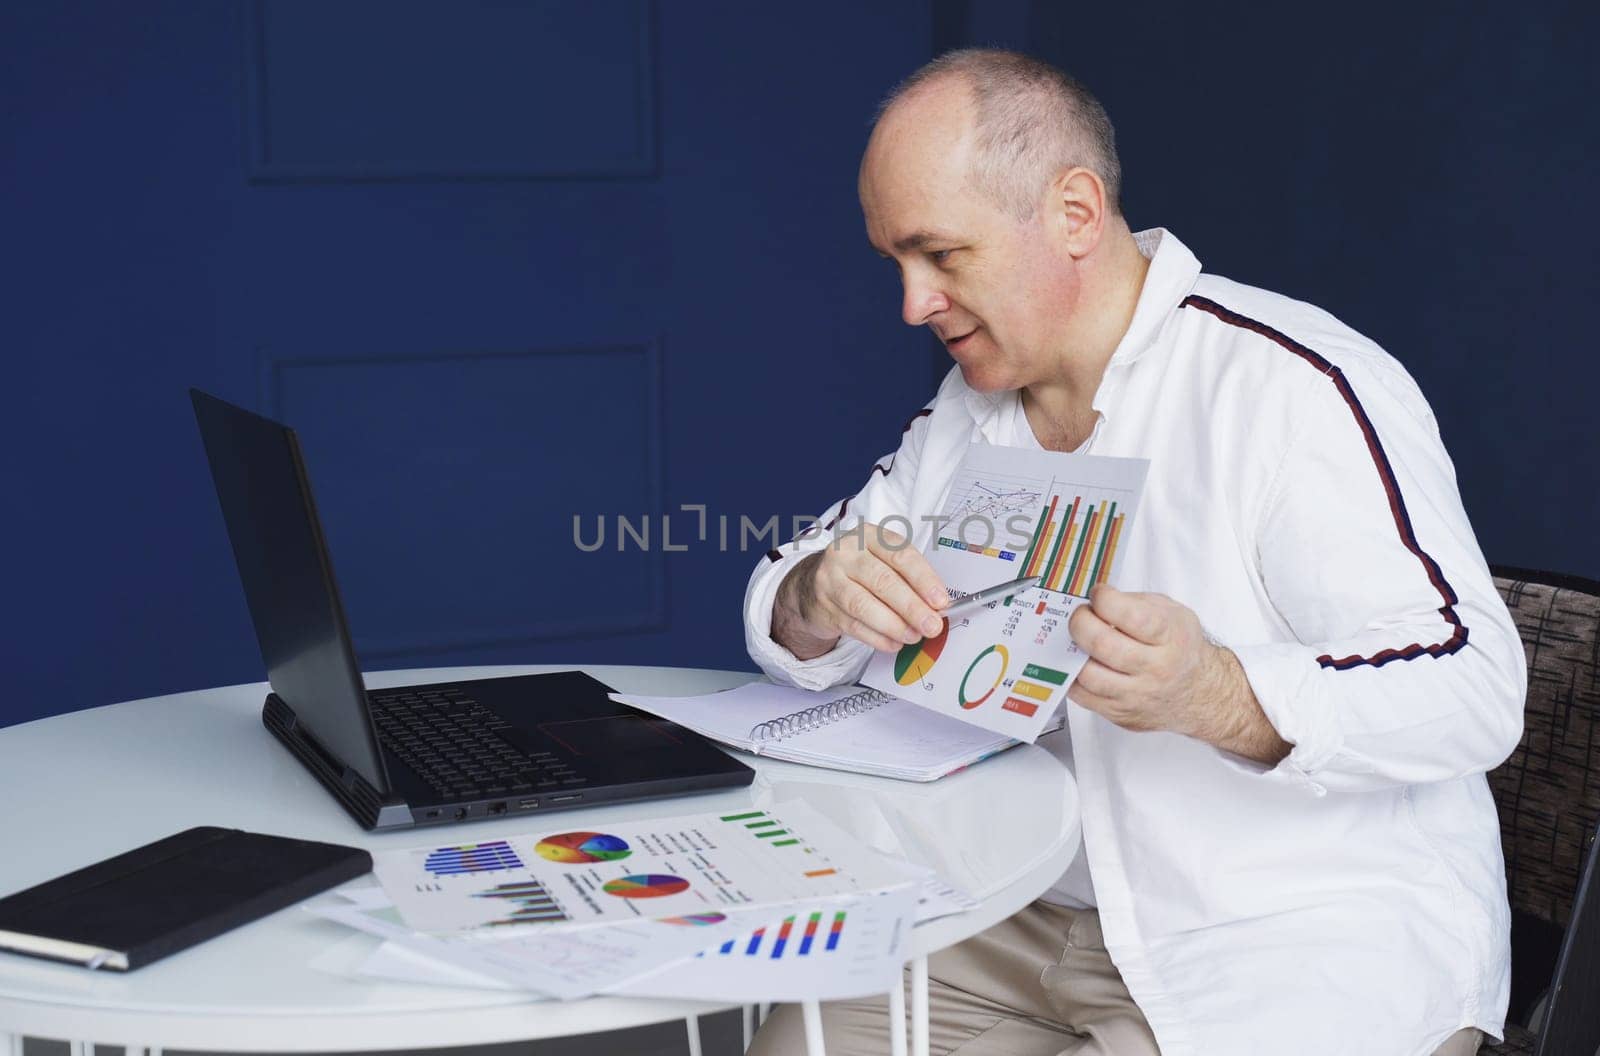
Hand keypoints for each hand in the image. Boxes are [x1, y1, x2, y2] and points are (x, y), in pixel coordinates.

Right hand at [772, 521, 948, 656]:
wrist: (811, 584)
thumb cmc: (859, 571)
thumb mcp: (881, 560)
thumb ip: (908, 578)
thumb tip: (936, 606)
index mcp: (868, 535)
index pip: (900, 554)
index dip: (924, 579)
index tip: (941, 601)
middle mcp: (846, 554)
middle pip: (883, 581)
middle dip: (912, 607)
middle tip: (932, 625)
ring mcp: (830, 580)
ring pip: (864, 605)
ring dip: (895, 625)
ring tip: (914, 636)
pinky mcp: (823, 607)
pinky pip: (854, 626)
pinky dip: (878, 639)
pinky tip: (894, 644)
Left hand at [1066, 584, 1289, 762]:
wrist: (1201, 693)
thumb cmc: (1180, 648)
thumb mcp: (1172, 614)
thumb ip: (1136, 603)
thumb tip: (1096, 602)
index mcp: (1170, 637)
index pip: (1132, 616)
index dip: (1105, 600)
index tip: (1098, 594)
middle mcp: (1156, 669)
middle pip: (1103, 645)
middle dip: (1080, 622)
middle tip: (1080, 615)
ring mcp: (1138, 696)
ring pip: (1089, 675)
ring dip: (1073, 652)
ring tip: (1078, 641)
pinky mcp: (1122, 715)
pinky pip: (1084, 698)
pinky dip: (1073, 677)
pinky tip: (1079, 663)